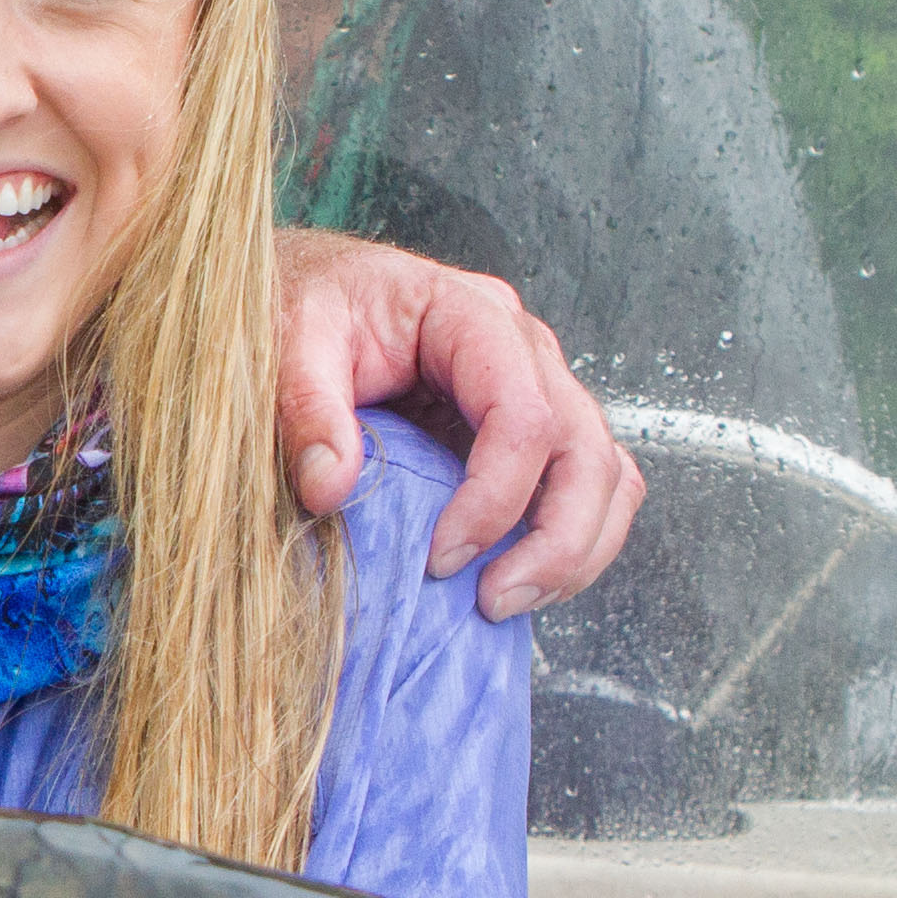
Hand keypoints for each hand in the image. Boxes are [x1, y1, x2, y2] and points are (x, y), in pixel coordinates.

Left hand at [272, 229, 644, 618]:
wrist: (310, 294)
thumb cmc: (307, 308)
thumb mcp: (290, 341)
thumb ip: (308, 409)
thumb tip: (331, 488)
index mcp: (474, 317)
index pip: (524, 414)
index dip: (495, 498)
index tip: (441, 559)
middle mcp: (524, 351)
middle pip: (586, 450)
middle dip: (556, 540)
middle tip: (493, 601)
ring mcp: (538, 388)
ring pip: (606, 474)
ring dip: (574, 550)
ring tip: (506, 603)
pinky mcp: (532, 430)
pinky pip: (588, 486)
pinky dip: (571, 539)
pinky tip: (519, 579)